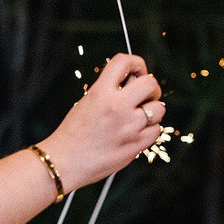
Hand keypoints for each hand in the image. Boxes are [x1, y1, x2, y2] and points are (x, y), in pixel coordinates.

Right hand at [40, 53, 164, 188]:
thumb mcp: (87, 102)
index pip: (124, 62)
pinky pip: (156, 130)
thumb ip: (110, 91)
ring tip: (139, 117)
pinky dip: (151, 130)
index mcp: (100, 92)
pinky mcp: (136, 144)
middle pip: (150, 83)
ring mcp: (129, 126)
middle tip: (145, 96)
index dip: (136, 63)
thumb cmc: (74, 133)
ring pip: (159, 108)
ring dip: (153, 111)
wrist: (65, 161)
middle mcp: (116, 106)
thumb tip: (134, 82)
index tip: (137, 71)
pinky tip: (137, 133)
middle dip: (151, 88)